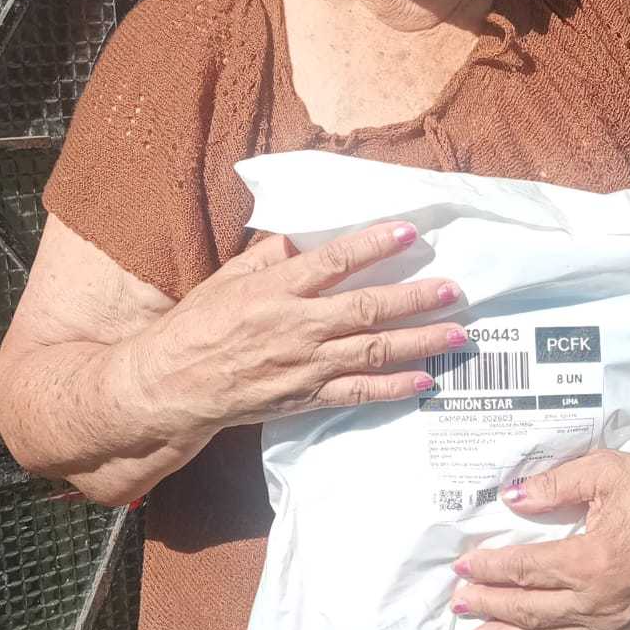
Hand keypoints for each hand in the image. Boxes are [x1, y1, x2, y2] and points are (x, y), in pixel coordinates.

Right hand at [135, 220, 463, 434]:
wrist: (171, 386)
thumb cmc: (198, 326)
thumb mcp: (229, 279)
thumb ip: (272, 254)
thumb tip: (309, 231)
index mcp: (275, 290)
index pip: (333, 262)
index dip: (373, 245)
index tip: (409, 232)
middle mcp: (295, 327)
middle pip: (366, 308)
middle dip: (415, 298)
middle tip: (453, 288)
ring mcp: (305, 366)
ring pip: (373, 351)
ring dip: (420, 342)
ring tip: (458, 333)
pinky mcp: (308, 397)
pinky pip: (359, 393)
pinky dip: (395, 388)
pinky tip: (426, 380)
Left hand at [450, 449, 629, 629]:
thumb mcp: (604, 471)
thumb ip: (554, 486)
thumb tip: (511, 498)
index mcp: (590, 559)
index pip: (524, 569)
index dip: (489, 568)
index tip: (462, 566)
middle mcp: (599, 599)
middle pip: (529, 608)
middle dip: (488, 605)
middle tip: (458, 603)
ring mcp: (614, 621)